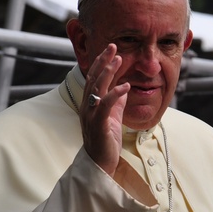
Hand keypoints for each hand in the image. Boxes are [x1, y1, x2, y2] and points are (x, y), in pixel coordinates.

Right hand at [79, 44, 129, 176]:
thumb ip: (116, 102)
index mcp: (89, 104)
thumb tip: (123, 87)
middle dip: (103, 61)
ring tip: (118, 59)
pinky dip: (115, 94)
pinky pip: (105, 106)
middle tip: (112, 46)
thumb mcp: (112, 117)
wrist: (100, 165)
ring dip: (108, 72)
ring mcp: (91, 116)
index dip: (101, 63)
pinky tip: (125, 86)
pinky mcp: (98, 125)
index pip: (93, 78)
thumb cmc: (105, 141)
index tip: (110, 50)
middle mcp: (87, 107)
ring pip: (97, 89)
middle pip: (93, 79)